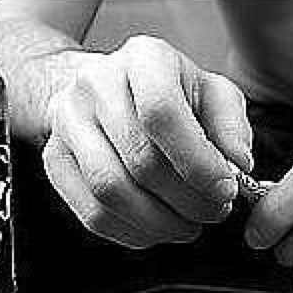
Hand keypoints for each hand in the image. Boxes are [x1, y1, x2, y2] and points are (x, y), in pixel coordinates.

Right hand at [41, 36, 251, 248]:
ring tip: (190, 225)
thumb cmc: (172, 96)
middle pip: (140, 161)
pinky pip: (93, 214)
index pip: (162, 114)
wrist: (106, 91)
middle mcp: (96, 84)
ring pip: (111, 191)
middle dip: (188, 200)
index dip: (198, 163)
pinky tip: (159, 229)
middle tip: (214, 212)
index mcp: (143, 58)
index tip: (226, 190)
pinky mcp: (54, 160)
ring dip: (160, 222)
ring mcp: (67, 122)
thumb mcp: (212, 94)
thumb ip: (231, 126)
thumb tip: (237, 163)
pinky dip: (134, 233)